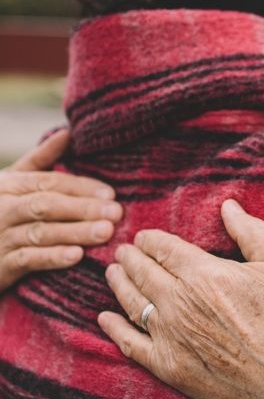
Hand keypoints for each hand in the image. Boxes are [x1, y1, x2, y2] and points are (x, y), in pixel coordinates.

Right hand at [0, 129, 121, 291]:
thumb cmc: (0, 212)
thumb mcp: (13, 184)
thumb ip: (41, 159)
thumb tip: (68, 133)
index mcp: (9, 185)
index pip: (48, 182)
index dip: (80, 187)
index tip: (110, 194)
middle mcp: (3, 208)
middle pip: (47, 205)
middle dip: (83, 208)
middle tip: (116, 213)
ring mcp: (0, 236)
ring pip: (41, 232)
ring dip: (75, 232)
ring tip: (105, 232)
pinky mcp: (1, 265)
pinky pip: (29, 259)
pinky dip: (52, 257)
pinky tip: (77, 256)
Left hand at [100, 200, 263, 398]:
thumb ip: (251, 234)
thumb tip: (228, 206)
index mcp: (204, 274)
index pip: (163, 248)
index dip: (150, 240)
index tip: (143, 237)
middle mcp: (178, 301)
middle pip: (142, 271)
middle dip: (129, 258)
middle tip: (122, 252)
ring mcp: (169, 335)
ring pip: (131, 302)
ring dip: (118, 284)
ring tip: (112, 274)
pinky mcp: (167, 367)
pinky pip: (129, 343)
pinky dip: (113, 328)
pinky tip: (104, 319)